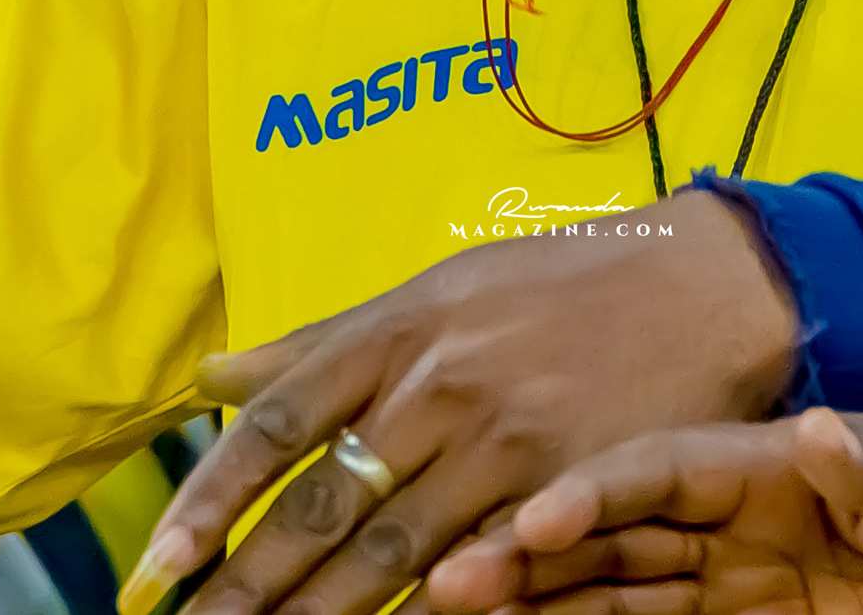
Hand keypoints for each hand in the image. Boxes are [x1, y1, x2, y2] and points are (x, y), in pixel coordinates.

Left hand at [121, 197, 799, 614]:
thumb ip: (323, 343)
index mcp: (400, 328)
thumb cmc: (559, 284)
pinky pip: (484, 568)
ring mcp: (506, 441)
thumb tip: (212, 378)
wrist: (705, 281)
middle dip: (249, 585)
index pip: (281, 421)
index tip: (158, 567)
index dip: (213, 499)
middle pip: (325, 503)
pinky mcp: (567, 487)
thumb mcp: (438, 288)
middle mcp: (442, 383)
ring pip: (394, 551)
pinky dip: (435, 611)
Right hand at [424, 408, 862, 614]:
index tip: (532, 519)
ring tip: (457, 611)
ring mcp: (742, 576)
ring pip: (616, 589)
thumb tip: (825, 433)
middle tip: (449, 582)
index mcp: (780, 459)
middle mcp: (743, 515)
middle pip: (616, 531)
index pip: (666, 469)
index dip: (596, 491)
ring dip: (539, 601)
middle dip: (530, 551)